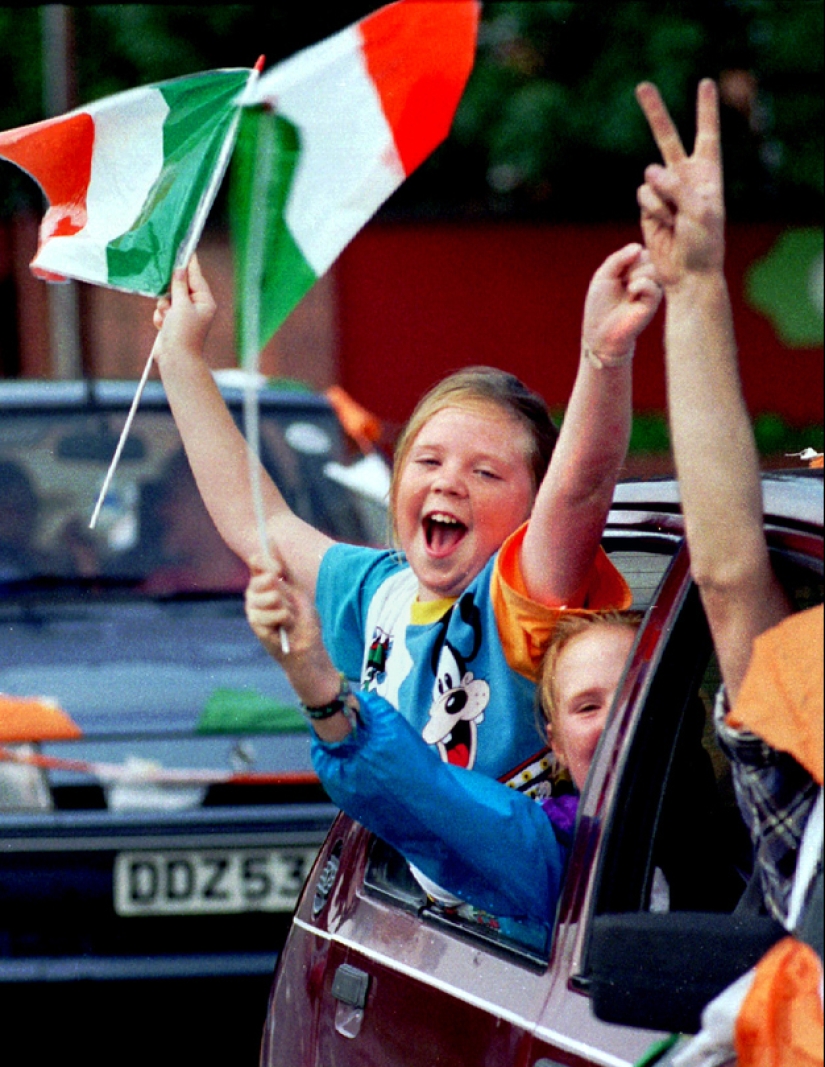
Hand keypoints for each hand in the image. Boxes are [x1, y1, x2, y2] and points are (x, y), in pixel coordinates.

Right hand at [151, 254, 216, 363]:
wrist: (175, 359)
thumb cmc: (183, 332)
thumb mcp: (181, 305)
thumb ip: (179, 286)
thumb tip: (180, 269)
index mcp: (205, 301)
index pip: (196, 276)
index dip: (189, 263)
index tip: (185, 248)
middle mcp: (196, 306)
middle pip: (180, 285)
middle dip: (170, 292)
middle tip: (169, 298)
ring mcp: (184, 314)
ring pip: (168, 297)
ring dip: (164, 306)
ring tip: (166, 317)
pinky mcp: (173, 322)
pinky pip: (162, 310)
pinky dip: (160, 316)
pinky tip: (162, 325)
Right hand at [245, 555, 339, 706]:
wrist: (306, 646)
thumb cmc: (302, 618)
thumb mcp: (295, 587)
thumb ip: (282, 565)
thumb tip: (270, 538)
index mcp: (261, 582)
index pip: (257, 561)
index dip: (269, 563)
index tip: (280, 572)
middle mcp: (253, 594)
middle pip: (266, 577)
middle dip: (285, 591)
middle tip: (289, 604)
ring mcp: (252, 609)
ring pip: (273, 596)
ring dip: (288, 608)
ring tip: (288, 618)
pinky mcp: (256, 624)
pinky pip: (276, 613)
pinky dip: (286, 620)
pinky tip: (284, 628)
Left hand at [581, 243, 661, 361]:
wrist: (600, 332)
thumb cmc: (600, 304)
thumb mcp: (603, 275)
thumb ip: (618, 258)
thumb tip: (638, 247)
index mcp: (634, 270)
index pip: (640, 250)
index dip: (627, 256)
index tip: (616, 271)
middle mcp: (646, 278)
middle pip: (649, 257)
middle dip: (632, 265)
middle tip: (622, 280)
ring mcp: (651, 290)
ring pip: (654, 269)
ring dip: (636, 274)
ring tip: (626, 288)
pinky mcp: (653, 303)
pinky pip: (654, 285)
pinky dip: (640, 284)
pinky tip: (631, 292)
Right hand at [635, 79, 724, 286]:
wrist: (687, 273)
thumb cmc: (703, 243)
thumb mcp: (699, 211)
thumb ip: (676, 186)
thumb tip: (648, 171)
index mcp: (707, 173)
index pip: (707, 134)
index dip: (706, 109)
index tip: (706, 83)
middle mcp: (685, 177)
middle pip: (667, 137)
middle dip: (655, 112)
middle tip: (642, 86)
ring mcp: (664, 191)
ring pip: (650, 177)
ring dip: (661, 200)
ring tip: (676, 220)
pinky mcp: (648, 207)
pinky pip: (642, 196)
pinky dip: (652, 210)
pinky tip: (664, 225)